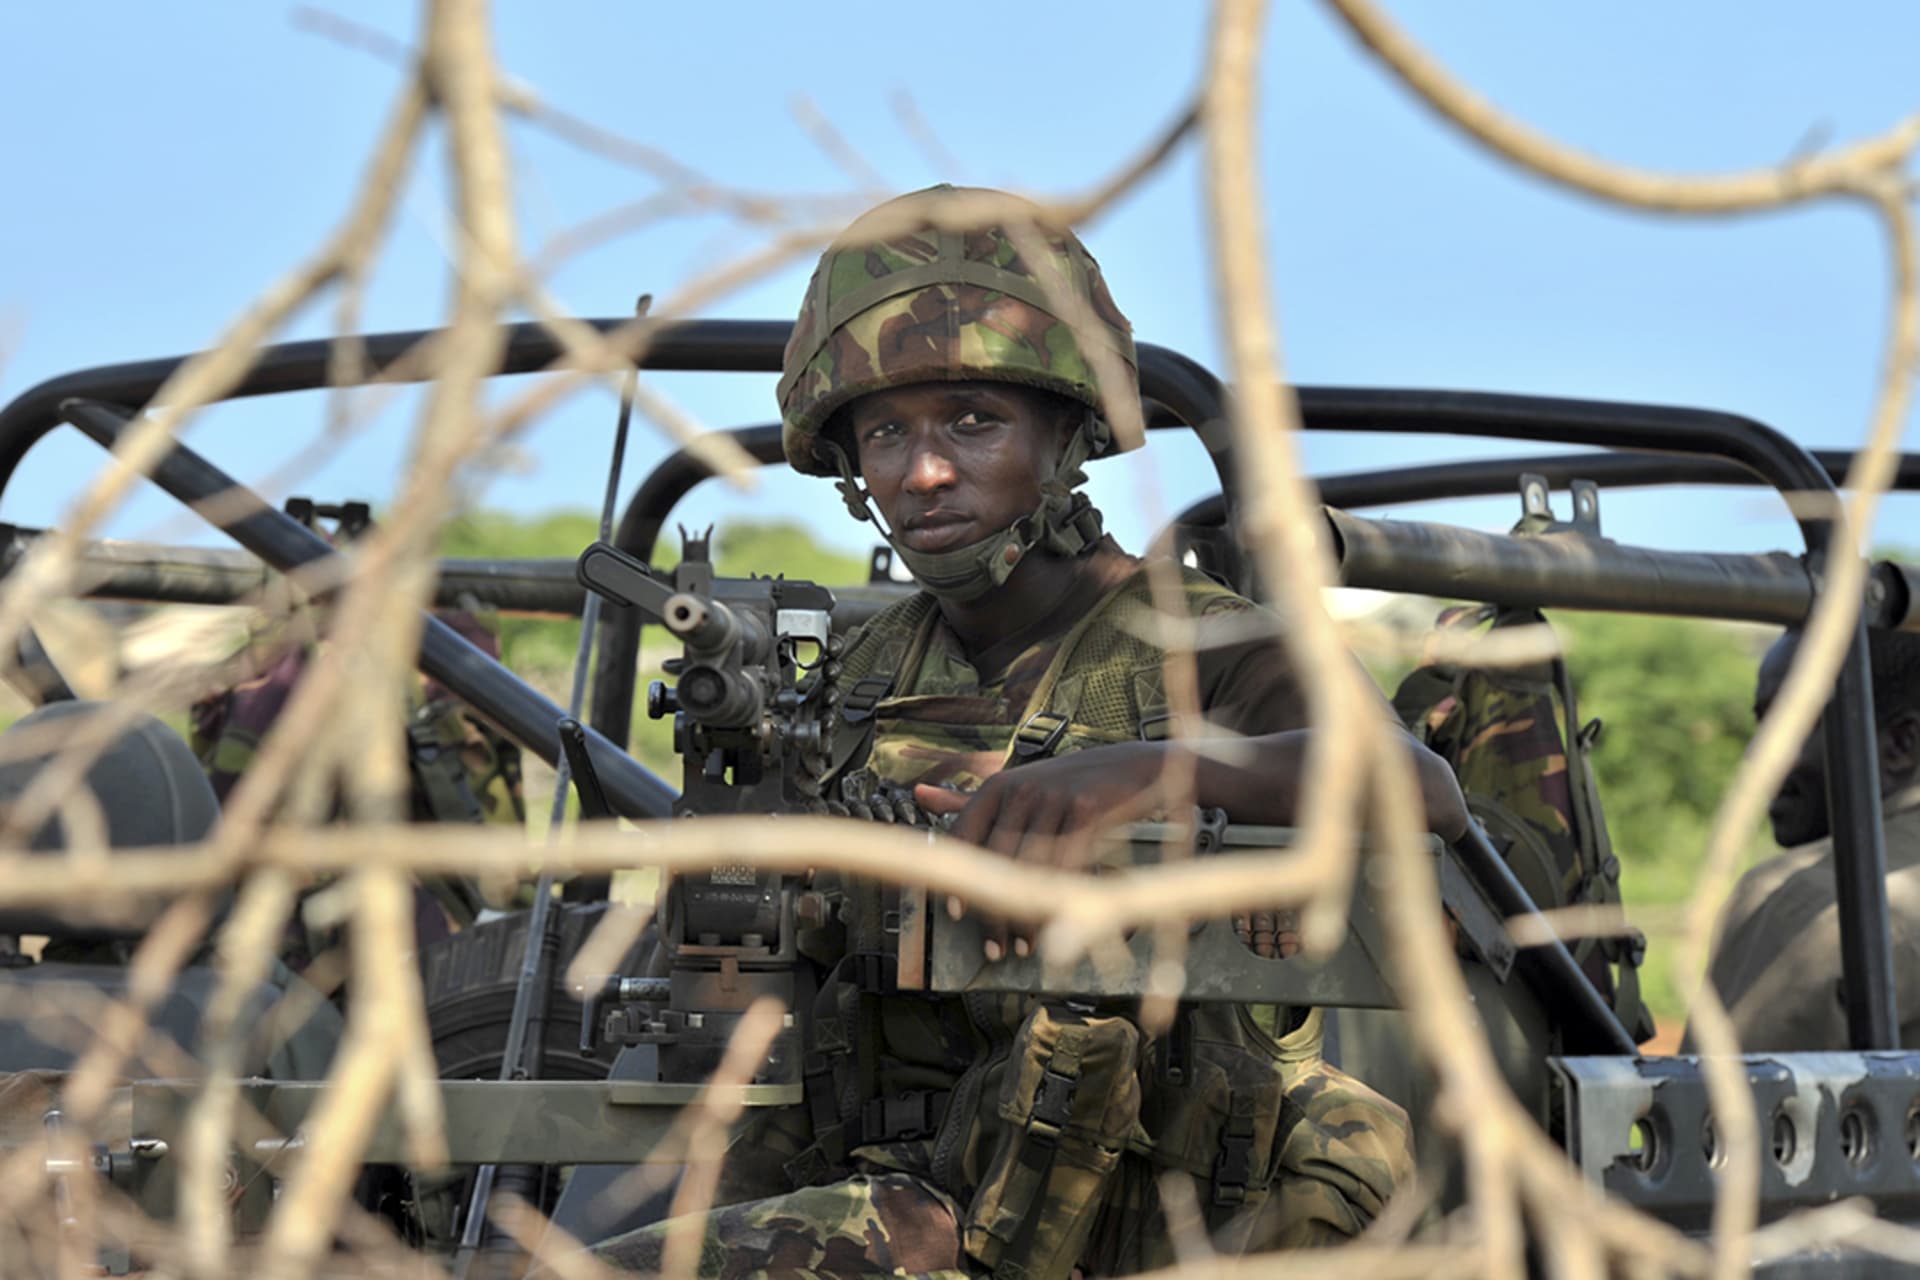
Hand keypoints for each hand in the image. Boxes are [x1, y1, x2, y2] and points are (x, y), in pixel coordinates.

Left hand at [915, 743, 1173, 959]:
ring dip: (1025, 914)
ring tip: (1022, 946)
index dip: (960, 877)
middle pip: (997, 861)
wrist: (1125, 768)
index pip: (965, 834)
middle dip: (993, 911)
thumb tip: (918, 796)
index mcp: (997, 785)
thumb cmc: (1062, 786)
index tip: (955, 914)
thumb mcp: (1014, 787)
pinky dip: (1057, 898)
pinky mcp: (1086, 809)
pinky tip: (1053, 922)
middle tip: (994, 947)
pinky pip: (1066, 863)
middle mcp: (1021, 789)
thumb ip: (967, 800)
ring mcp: (1054, 798)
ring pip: (1031, 869)